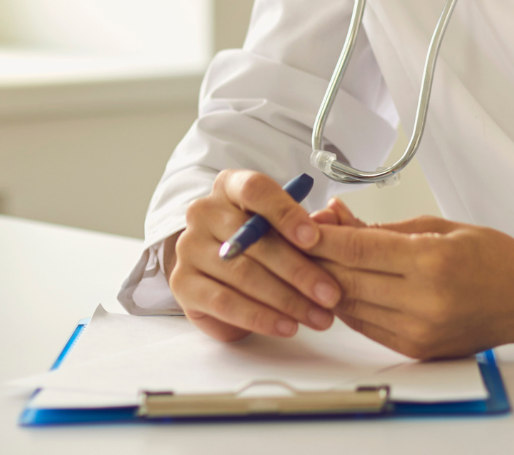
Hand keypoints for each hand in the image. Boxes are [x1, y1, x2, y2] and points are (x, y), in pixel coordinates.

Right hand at [167, 169, 344, 341]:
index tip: (314, 238)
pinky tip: (287, 326)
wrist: (217, 271)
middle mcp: (204, 212)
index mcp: (229, 186)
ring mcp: (188, 248)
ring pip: (242, 274)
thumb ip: (305, 225)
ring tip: (318, 317)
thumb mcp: (282, 226)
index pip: (255, 190)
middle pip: (254, 239)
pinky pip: (225, 303)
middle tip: (331, 294)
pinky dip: (260, 317)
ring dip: (286, 300)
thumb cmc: (259, 242)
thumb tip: (330, 225)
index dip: (286, 213)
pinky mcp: (182, 284)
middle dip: (300, 271)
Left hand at [308, 213, 513, 358]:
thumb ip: (385, 229)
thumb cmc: (493, 258)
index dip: (323, 238)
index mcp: (432, 262)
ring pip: (351, 306)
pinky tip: (342, 286)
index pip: (359, 250)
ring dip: (327, 284)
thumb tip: (338, 219)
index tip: (300, 226)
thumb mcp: (441, 227)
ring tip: (316, 261)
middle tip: (299, 241)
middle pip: (347, 280)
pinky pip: (366, 326)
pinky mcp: (415, 349)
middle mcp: (423, 301)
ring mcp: (418, 330)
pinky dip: (349, 305)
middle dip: (317, 259)